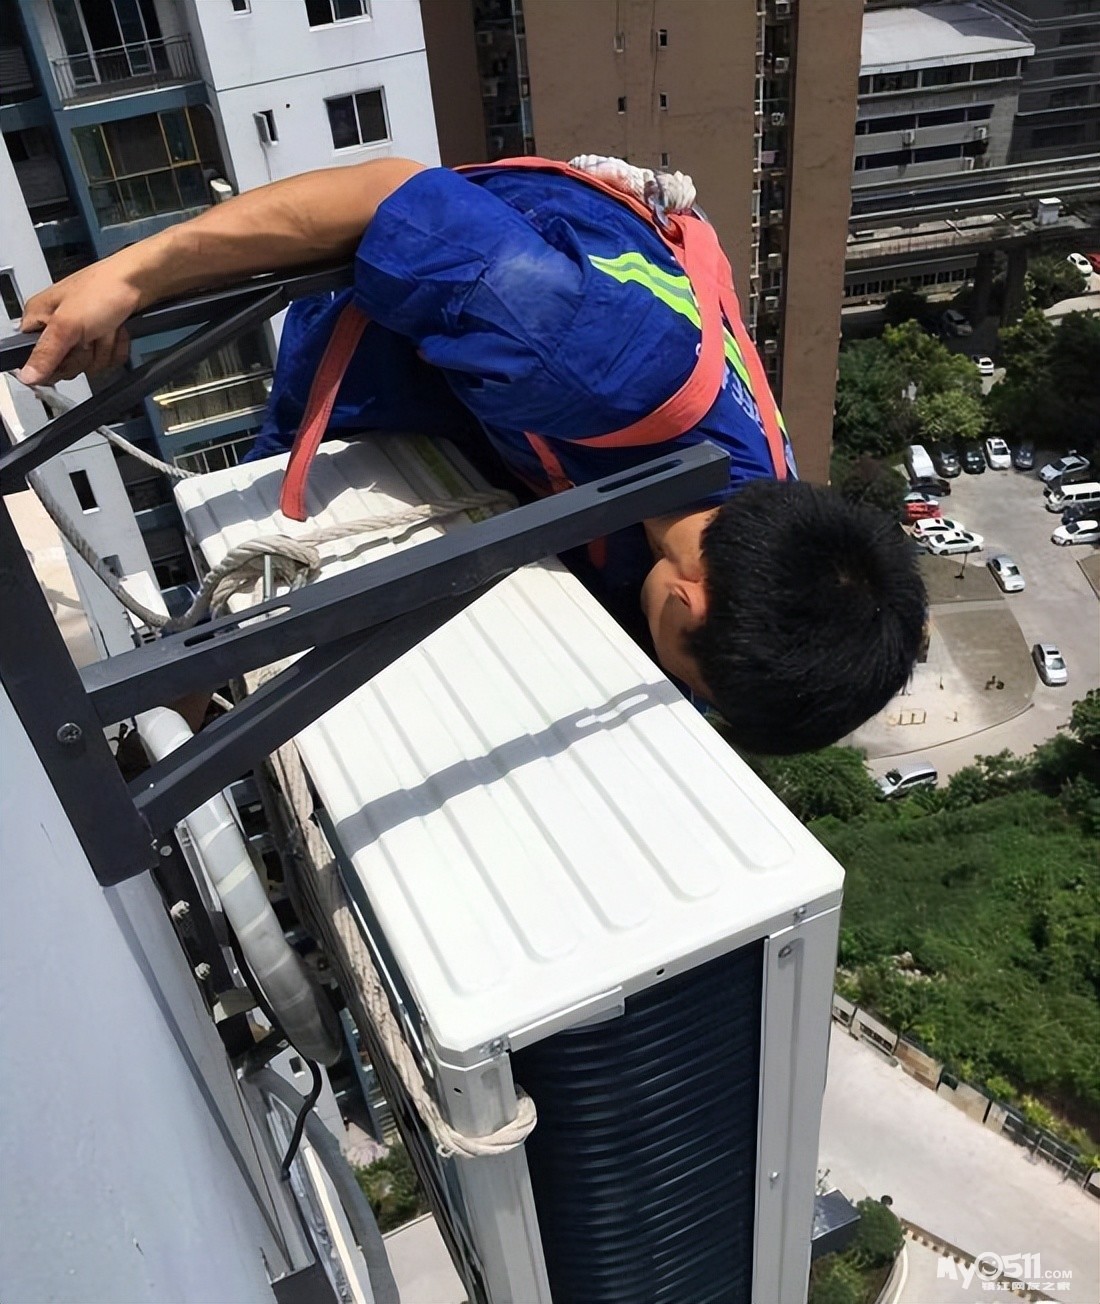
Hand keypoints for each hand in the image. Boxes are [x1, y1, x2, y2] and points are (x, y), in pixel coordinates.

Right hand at [17, 261, 142, 385]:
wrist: (139, 282)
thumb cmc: (102, 289)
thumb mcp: (67, 324)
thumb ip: (46, 353)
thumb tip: (27, 376)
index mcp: (39, 317)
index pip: (35, 357)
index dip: (53, 363)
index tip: (67, 353)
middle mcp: (58, 326)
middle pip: (66, 365)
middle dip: (84, 354)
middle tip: (89, 334)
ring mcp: (82, 333)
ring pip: (90, 364)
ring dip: (104, 348)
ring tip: (105, 327)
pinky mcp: (103, 336)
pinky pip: (108, 358)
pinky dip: (117, 347)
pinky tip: (116, 330)